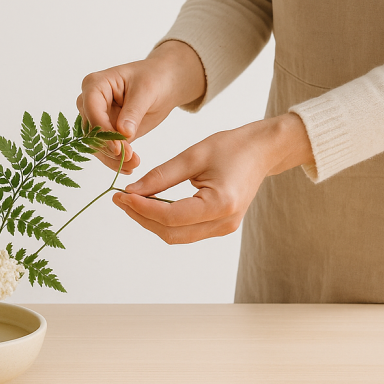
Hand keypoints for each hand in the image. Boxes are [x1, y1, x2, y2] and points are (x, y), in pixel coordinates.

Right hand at [76, 40, 205, 174]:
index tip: (119, 148)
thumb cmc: (153, 79)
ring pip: (95, 144)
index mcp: (95, 85)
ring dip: (112, 158)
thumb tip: (123, 133)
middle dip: (109, 147)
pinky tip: (129, 166)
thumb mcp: (147, 91)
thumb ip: (133, 112)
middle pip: (91, 130)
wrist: (163, 84)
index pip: (92, 110)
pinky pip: (104, 150)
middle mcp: (89, 102)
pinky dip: (115, 160)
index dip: (103, 131)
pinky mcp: (105, 132)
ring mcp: (95, 118)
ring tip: (134, 164)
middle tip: (131, 159)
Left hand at [112, 113, 313, 243]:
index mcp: (220, 204)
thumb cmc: (232, 147)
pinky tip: (150, 204)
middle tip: (120, 199)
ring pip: (177, 236)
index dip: (142, 208)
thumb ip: (162, 175)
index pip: (171, 216)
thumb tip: (132, 191)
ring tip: (131, 201)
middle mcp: (224, 223)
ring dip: (151, 221)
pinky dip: (165, 220)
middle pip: (171, 232)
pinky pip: (186, 231)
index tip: (121, 195)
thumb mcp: (193, 155)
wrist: (263, 151)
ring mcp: (224, 228)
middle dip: (142, 217)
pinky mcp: (220, 226)